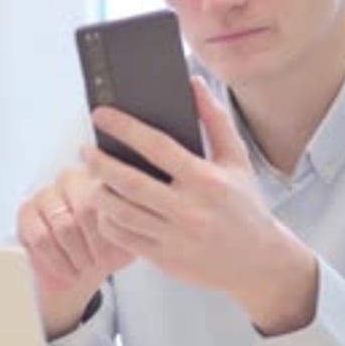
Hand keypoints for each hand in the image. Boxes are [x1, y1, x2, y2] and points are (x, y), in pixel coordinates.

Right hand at [17, 166, 133, 337]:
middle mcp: (70, 177)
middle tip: (100, 263)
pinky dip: (57, 260)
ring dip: (76, 254)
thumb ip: (138, 221)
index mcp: (100, 174)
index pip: (108, 197)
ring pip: (62, 226)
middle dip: (94, 244)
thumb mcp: (131, 236)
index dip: (113, 229)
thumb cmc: (109, 248)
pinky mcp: (26, 212)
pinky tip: (68, 270)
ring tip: (86, 267)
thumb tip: (143, 220)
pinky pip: (41, 237)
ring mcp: (45, 192)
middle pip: (84, 211)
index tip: (116, 250)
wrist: (81, 272)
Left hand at [83, 77, 317, 333]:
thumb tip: (193, 84)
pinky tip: (107, 209)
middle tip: (86, 150)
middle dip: (100, 163)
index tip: (102, 116)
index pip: (157, 146)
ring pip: (121, 212)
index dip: (125, 128)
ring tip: (94, 179)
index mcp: (206, 179)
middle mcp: (189, 209)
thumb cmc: (245, 206)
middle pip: (129, 182)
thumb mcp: (237, 160)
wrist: (258, 261)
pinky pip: (125, 239)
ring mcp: (175, 237)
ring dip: (100, 193)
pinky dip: (109, 222)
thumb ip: (215, 120)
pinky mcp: (166, 259)